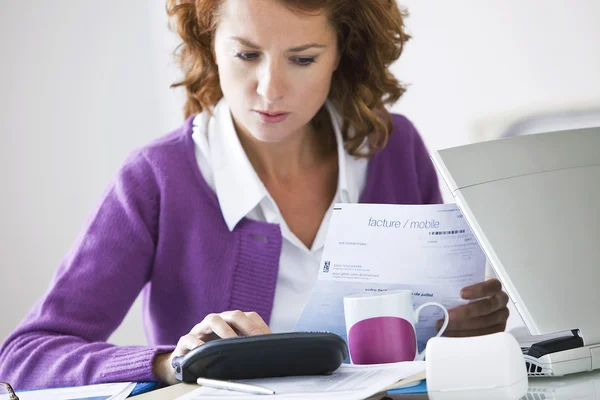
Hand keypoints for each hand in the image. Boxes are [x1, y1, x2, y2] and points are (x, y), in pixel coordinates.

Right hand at [153, 310, 270, 383]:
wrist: (186, 359)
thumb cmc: (213, 351)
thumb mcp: (232, 346)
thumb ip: (247, 344)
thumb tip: (269, 348)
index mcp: (231, 321)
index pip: (249, 317)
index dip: (259, 327)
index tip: (268, 339)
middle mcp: (218, 321)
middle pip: (233, 315)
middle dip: (246, 325)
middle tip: (254, 340)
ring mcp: (201, 328)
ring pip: (213, 320)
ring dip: (225, 331)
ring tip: (232, 342)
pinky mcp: (186, 340)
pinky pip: (190, 339)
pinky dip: (197, 343)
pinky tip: (204, 350)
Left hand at [436, 279, 508, 336]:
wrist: (475, 305)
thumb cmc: (467, 294)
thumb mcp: (465, 285)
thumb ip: (458, 286)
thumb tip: (437, 290)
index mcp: (495, 287)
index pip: (492, 286)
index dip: (479, 290)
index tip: (461, 293)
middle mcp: (500, 302)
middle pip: (487, 306)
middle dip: (466, 312)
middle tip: (448, 315)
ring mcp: (500, 318)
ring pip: (484, 323)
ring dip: (463, 326)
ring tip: (445, 326)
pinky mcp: (497, 332)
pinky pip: (483, 336)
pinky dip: (466, 336)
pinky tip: (452, 334)